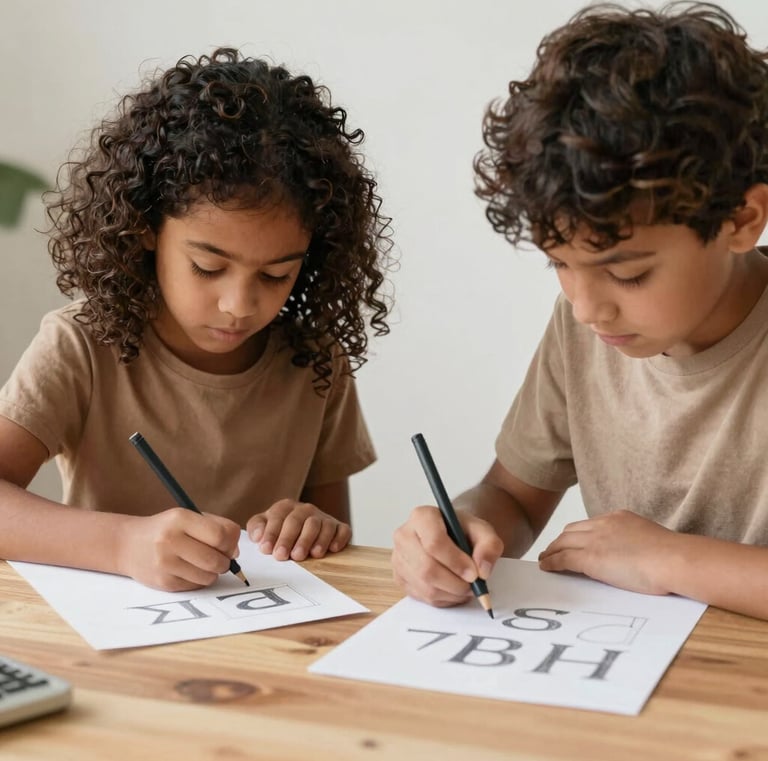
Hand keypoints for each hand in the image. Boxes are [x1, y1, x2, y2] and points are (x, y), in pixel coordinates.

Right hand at [117, 508, 240, 591]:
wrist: (128, 544)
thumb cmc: (167, 529)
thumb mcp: (188, 517)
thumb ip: (216, 528)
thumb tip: (235, 552)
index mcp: (180, 519)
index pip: (221, 535)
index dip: (230, 542)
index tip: (227, 544)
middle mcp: (170, 540)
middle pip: (216, 559)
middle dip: (225, 561)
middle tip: (220, 558)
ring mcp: (165, 563)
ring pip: (208, 576)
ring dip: (213, 573)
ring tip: (203, 563)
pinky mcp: (163, 583)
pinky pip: (196, 586)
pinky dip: (199, 580)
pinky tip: (189, 570)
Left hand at [246, 499, 350, 560]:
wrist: (306, 532)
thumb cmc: (281, 531)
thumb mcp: (265, 525)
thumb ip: (257, 527)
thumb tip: (257, 536)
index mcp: (286, 507)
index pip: (278, 517)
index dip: (271, 533)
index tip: (266, 549)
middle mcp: (306, 509)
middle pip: (298, 521)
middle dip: (290, 539)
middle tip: (284, 556)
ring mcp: (324, 518)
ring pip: (320, 525)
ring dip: (314, 540)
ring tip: (310, 555)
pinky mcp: (339, 527)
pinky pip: (342, 530)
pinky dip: (339, 538)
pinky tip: (333, 548)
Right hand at [391, 505, 503, 606]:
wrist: (452, 536)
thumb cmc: (464, 531)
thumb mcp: (483, 531)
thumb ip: (489, 546)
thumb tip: (482, 570)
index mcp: (422, 516)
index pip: (434, 542)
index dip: (455, 562)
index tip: (474, 573)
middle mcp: (404, 535)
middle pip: (427, 568)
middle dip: (455, 583)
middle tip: (473, 586)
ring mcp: (399, 558)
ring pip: (425, 586)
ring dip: (451, 593)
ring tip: (466, 587)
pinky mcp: (400, 577)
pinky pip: (422, 597)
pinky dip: (443, 599)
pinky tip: (453, 589)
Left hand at [537, 509, 676, 594]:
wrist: (673, 559)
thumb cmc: (672, 556)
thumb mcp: (649, 539)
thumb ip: (635, 541)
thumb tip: (635, 553)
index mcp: (619, 518)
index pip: (590, 525)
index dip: (578, 534)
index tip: (573, 541)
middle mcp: (603, 524)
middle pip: (572, 531)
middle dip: (561, 540)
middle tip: (553, 550)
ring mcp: (594, 540)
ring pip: (563, 542)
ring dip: (551, 551)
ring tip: (545, 559)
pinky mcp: (589, 558)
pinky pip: (562, 559)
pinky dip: (551, 562)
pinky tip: (546, 567)